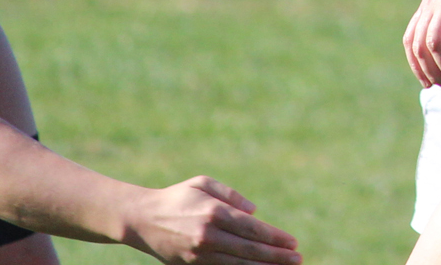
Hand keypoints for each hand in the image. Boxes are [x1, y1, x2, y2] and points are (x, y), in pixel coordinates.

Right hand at [121, 176, 300, 264]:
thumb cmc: (177, 197)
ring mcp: (200, 254)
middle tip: (297, 259)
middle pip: (250, 250)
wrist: (143, 219)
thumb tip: (254, 211)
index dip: (275, 238)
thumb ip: (231, 195)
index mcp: (213, 212)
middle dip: (277, 256)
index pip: (252, 228)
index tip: (293, 242)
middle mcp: (209, 235)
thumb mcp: (203, 184)